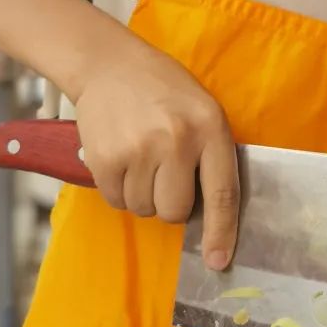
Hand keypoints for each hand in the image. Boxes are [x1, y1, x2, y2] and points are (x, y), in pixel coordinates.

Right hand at [74, 35, 238, 270]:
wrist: (109, 64)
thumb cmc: (164, 90)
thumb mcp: (203, 110)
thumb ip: (211, 155)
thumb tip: (210, 218)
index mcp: (210, 128)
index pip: (222, 193)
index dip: (221, 233)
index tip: (218, 262)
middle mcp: (176, 141)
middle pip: (175, 212)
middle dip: (171, 204)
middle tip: (165, 175)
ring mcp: (138, 151)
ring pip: (144, 210)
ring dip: (143, 195)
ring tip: (142, 159)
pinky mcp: (104, 159)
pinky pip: (117, 201)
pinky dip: (120, 190)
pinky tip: (122, 159)